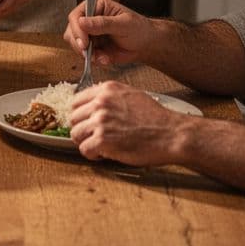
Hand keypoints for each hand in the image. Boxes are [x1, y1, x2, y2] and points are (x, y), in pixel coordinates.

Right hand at [62, 0, 154, 65]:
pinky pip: (85, 56)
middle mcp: (89, 19)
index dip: (77, 30)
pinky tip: (106, 59)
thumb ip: (102, 23)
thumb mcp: (123, 24)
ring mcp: (89, 34)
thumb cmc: (138, 28)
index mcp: (95, 6)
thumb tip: (81, 22)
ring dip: (87, 54)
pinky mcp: (92, 47)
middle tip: (88, 53)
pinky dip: (94, 60)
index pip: (76, 16)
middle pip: (71, 31)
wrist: (146, 45)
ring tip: (103, 57)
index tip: (84, 42)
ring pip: (75, 45)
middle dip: (78, 44)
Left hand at [69, 80, 183, 164]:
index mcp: (106, 90)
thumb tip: (95, 103)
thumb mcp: (131, 95)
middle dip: (82, 129)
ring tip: (99, 147)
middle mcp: (101, 103)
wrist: (171, 133)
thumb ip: (111, 97)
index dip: (81, 115)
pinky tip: (104, 154)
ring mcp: (100, 121)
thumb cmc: (156, 118)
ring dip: (86, 142)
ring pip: (75, 134)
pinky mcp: (103, 140)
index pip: (76, 101)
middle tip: (94, 137)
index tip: (86, 122)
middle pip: (73, 118)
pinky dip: (92, 155)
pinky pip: (84, 149)